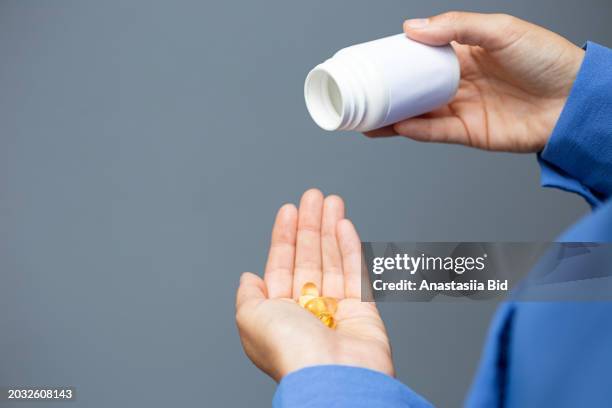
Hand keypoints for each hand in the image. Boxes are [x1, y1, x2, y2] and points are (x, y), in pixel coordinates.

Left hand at [235, 189, 392, 380]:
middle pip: (309, 257)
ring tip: (331, 201)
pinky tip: (343, 224)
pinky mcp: (363, 310)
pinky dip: (350, 247)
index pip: (281, 264)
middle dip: (310, 225)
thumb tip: (248, 277)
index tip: (289, 209)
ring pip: (332, 260)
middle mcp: (307, 310)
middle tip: (313, 196)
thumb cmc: (290, 350)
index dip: (284, 236)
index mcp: (279, 313)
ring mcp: (336, 309)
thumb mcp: (251, 318)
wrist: (333, 376)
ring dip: (330, 228)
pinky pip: (356, 272)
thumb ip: (248, 295)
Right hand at [366, 12, 584, 151]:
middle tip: (360, 93)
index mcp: (465, 54)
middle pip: (415, 88)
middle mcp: (460, 82)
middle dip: (387, 92)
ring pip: (419, 113)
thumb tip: (412, 27)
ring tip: (365, 117)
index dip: (397, 58)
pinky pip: (436, 132)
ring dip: (392, 117)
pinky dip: (415, 131)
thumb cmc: (547, 59)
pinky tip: (395, 127)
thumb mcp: (501, 30)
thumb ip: (457, 26)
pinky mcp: (470, 132)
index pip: (422, 56)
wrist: (575, 100)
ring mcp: (463, 108)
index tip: (372, 59)